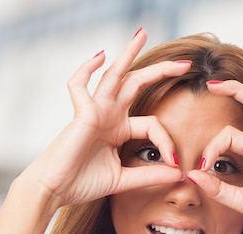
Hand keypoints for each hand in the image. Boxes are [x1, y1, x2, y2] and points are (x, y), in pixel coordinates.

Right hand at [23, 29, 186, 209]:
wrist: (57, 191)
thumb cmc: (83, 183)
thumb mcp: (125, 180)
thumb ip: (151, 175)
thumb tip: (179, 174)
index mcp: (119, 130)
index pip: (153, 125)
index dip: (167, 142)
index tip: (176, 164)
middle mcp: (109, 115)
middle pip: (137, 85)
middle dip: (161, 72)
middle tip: (185, 64)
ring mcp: (95, 111)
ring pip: (114, 76)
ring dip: (128, 54)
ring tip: (142, 34)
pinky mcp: (82, 114)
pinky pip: (79, 85)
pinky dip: (86, 69)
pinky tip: (100, 56)